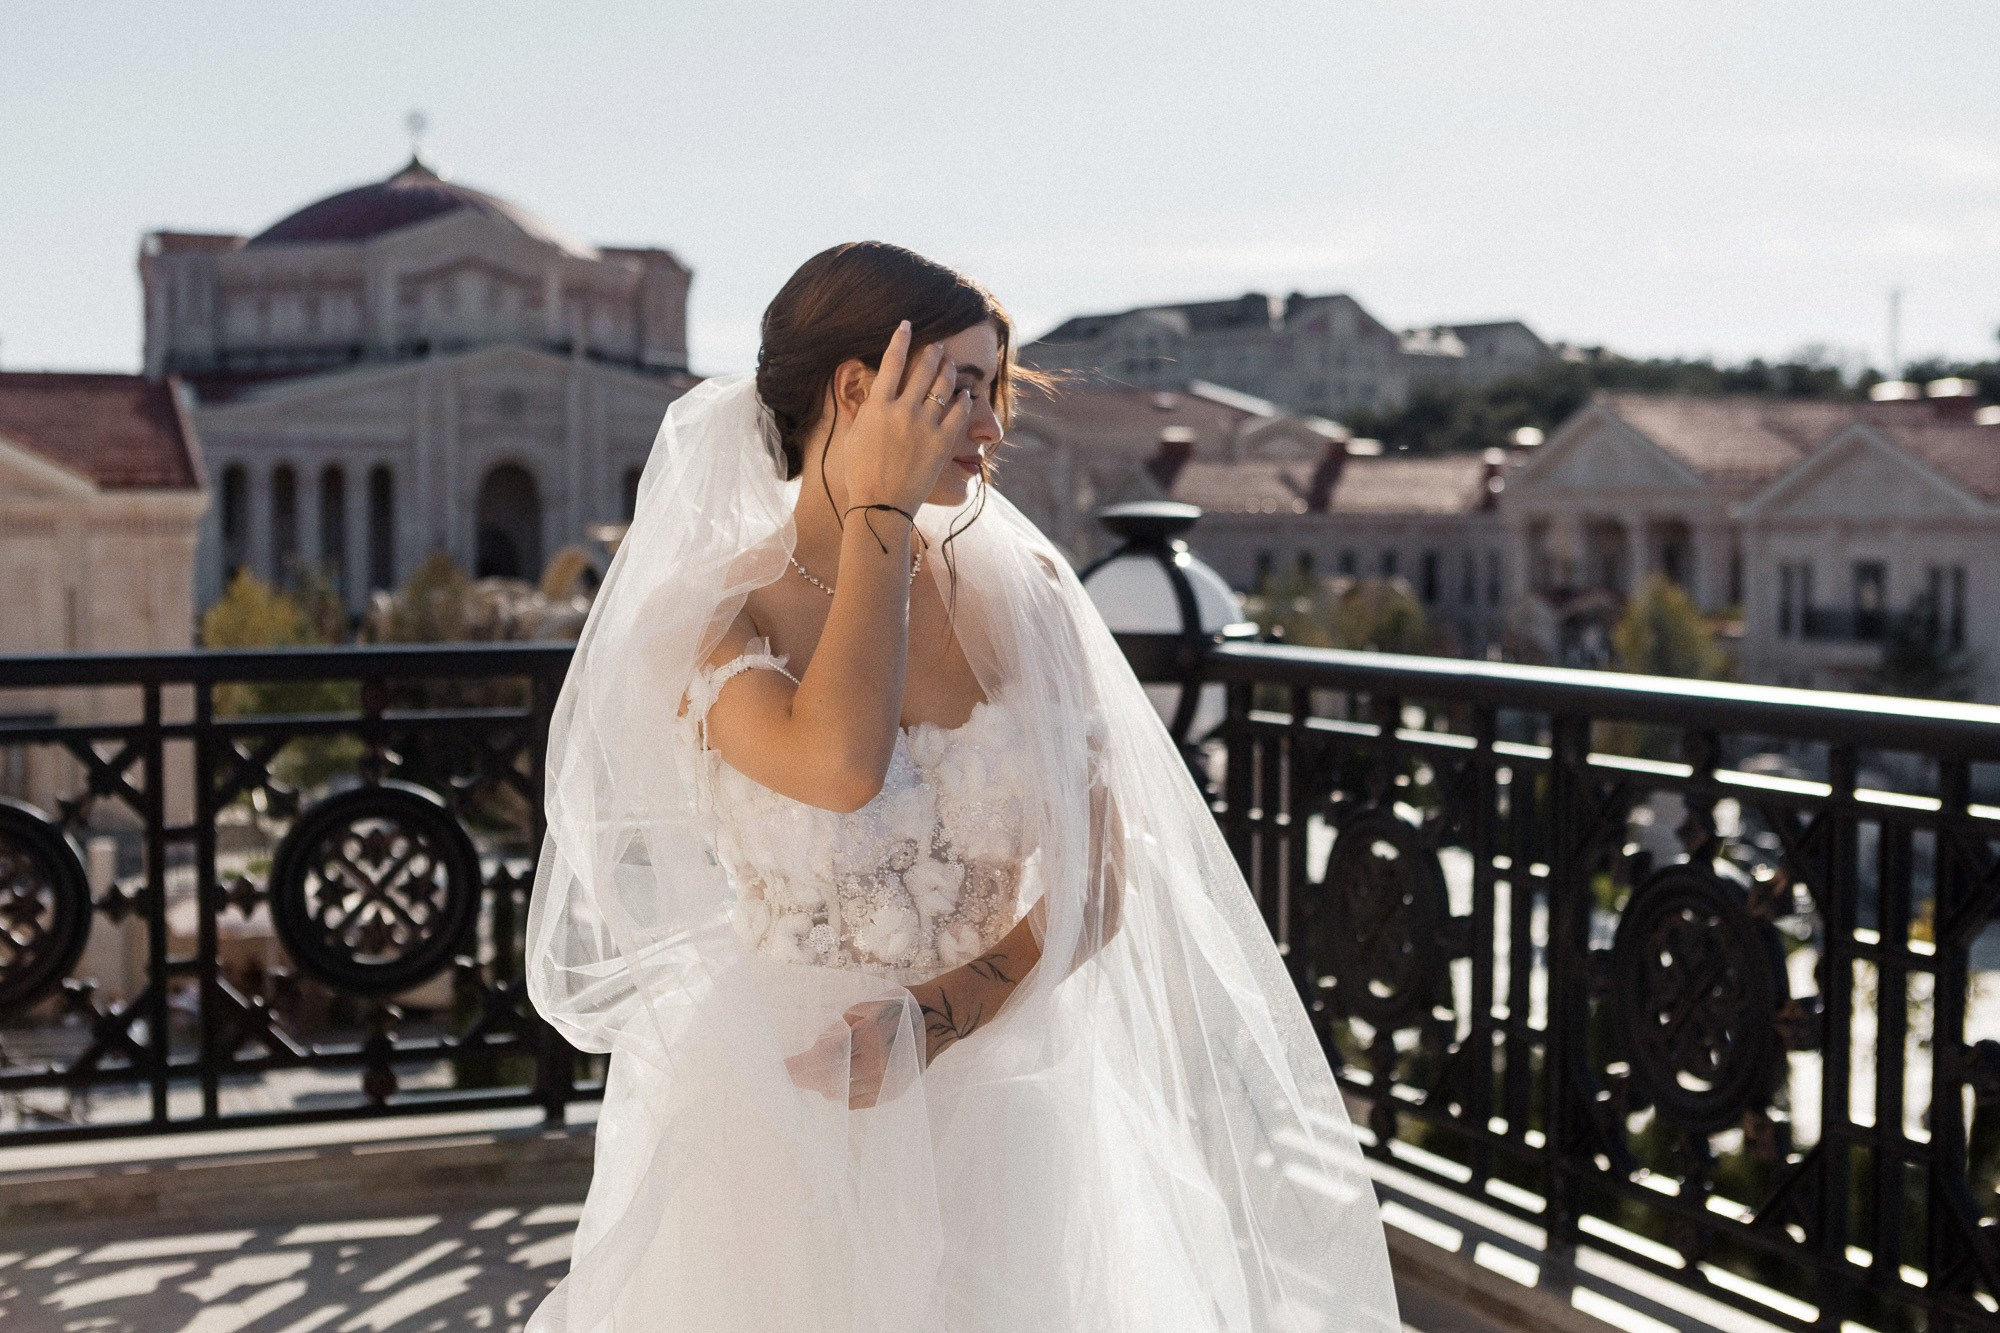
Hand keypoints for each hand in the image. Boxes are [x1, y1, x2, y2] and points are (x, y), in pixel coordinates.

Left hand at [784, 994, 914, 1108]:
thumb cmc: (897, 1007)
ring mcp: (884, 1080)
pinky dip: (844, 1098)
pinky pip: (860, 1101)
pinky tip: (834, 1092)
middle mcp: (874, 1062)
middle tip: (792, 1078)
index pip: (822, 1057)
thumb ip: (840, 1030)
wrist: (938, 1019)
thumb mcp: (864, 1008)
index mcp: (865, 1037)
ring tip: (812, 1082)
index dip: (800, 1065)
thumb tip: (819, 1049)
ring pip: (842, 1092)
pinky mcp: (893, 1090)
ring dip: (823, 1087)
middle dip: (806, 1078)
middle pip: (828, 1077)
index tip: (782, 1069)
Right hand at [841, 320, 970, 513]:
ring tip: (952, 364)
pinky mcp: (941, 442)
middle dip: (933, 352)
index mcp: (877, 406)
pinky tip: (964, 394)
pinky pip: (958, 412)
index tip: (907, 325)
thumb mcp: (856, 435)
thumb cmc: (862, 473)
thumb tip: (872, 393)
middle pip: (922, 368)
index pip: (890, 361)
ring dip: (949, 370)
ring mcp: (924, 425)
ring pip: (943, 386)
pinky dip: (963, 399)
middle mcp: (902, 410)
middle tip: (939, 346)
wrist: (880, 505)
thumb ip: (866, 410)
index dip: (900, 339)